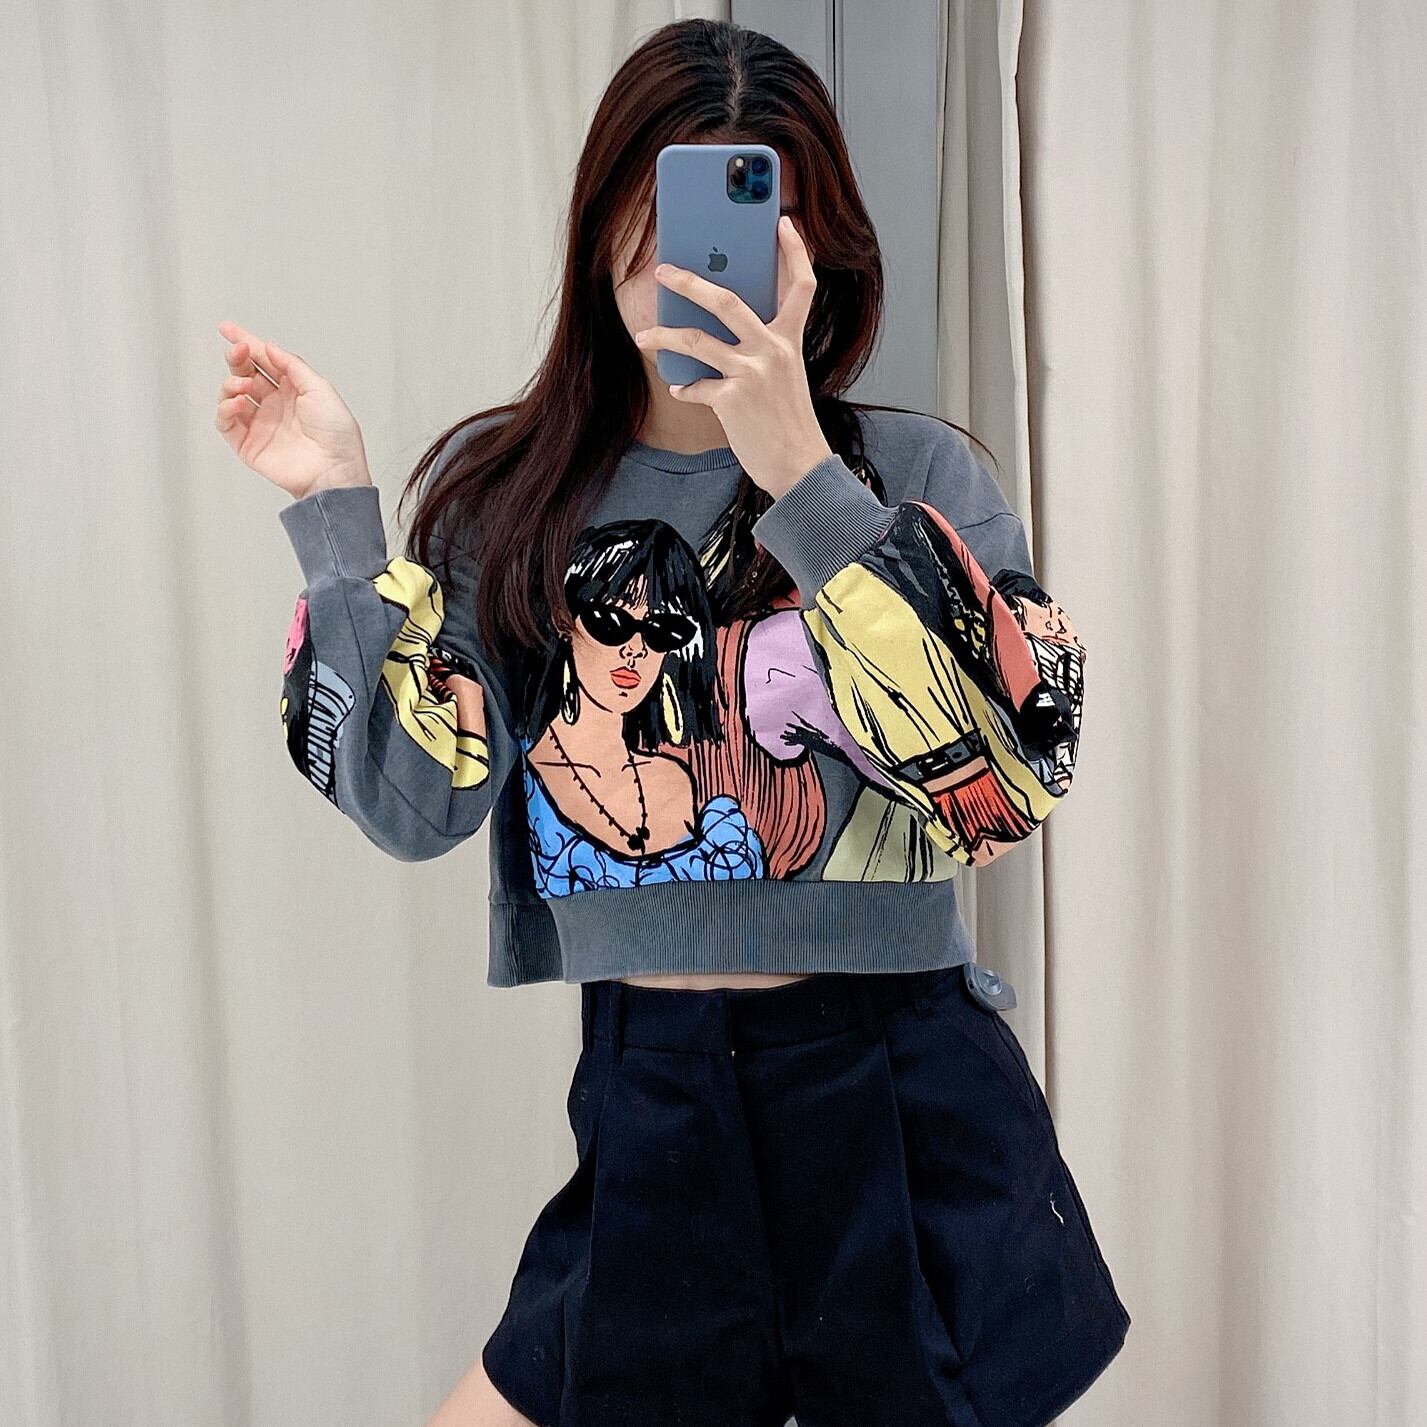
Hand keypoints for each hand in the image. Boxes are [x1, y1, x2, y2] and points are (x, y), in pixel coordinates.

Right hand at [213, 321, 371, 499]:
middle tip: (239, 351)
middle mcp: (276, 404)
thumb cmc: (338, 437)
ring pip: (232, 395)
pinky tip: (236, 403)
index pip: (264, 360)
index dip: (246, 343)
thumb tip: (270, 347)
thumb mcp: (321, 389)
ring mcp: (261, 424)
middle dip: (238, 358)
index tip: (228, 329)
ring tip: (243, 384)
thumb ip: (293, 366)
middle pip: (245, 373)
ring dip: (232, 383)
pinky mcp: (249, 444)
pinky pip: (227, 422)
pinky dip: (225, 409)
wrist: (334, 471)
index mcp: (294, 390)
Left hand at [632, 215, 833, 498]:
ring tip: (643, 335)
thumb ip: (763, 349)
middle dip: (691, 283)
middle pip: (728, 301)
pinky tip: (678, 387)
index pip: (801, 286)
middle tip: (664, 271)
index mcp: (789, 340)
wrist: (799, 466)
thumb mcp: (785, 376)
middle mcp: (773, 350)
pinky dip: (684, 387)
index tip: (784, 223)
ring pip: (697, 341)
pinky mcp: (732, 400)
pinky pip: (695, 386)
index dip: (795, 252)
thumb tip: (723, 331)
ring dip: (664, 336)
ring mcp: (751, 373)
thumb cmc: (789, 421)